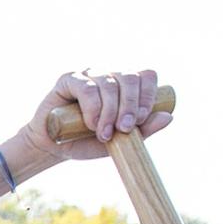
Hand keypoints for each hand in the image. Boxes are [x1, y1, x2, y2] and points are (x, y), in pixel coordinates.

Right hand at [15, 69, 169, 165]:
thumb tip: (168, 117)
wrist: (53, 148)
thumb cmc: (87, 142)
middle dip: (130, 105)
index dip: (148, 95)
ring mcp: (89, 75)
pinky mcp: (69, 79)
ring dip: (110, 112)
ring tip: (104, 134)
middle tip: (124, 130)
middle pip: (130, 78)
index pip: (146, 77)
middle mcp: (109, 75)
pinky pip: (88, 88)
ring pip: (110, 84)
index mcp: (125, 86)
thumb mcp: (120, 141)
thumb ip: (143, 130)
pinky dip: (93, 108)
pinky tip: (91, 125)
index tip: (141, 120)